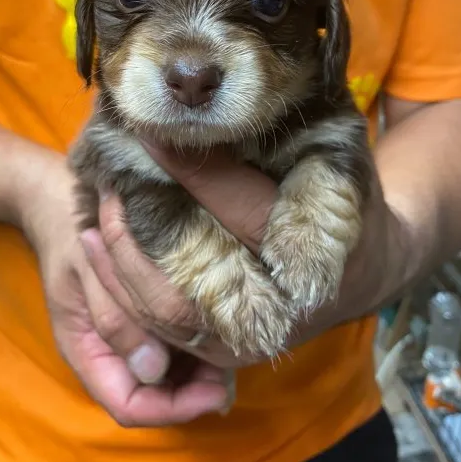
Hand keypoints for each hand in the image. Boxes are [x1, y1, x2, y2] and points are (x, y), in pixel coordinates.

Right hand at [19, 152, 228, 425]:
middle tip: (235, 364)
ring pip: (168, 376)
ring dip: (200, 367)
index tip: (217, 390)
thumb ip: (113, 317)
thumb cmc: (75, 236)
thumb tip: (152, 368)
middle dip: (194, 389)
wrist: (64, 209)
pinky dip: (196, 342)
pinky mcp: (144, 321)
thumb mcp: (88, 271)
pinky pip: (173, 346)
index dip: (173, 408)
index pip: (130, 405)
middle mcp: (109, 356)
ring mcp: (129, 339)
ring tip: (232, 342)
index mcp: (87, 354)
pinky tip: (219, 321)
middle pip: (155, 396)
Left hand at [87, 143, 405, 370]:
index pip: (241, 211)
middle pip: (186, 287)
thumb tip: (217, 111)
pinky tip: (102, 251)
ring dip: (117, 270)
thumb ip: (295, 141)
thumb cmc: (353, 204)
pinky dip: (124, 294)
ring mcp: (247, 342)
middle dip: (134, 239)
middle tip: (107, 191)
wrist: (366, 269)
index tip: (149, 132)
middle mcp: (276, 314)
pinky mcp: (224, 350)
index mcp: (313, 257)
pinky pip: (161, 331)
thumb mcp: (335, 162)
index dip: (192, 170)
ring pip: (163, 318)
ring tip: (94, 220)